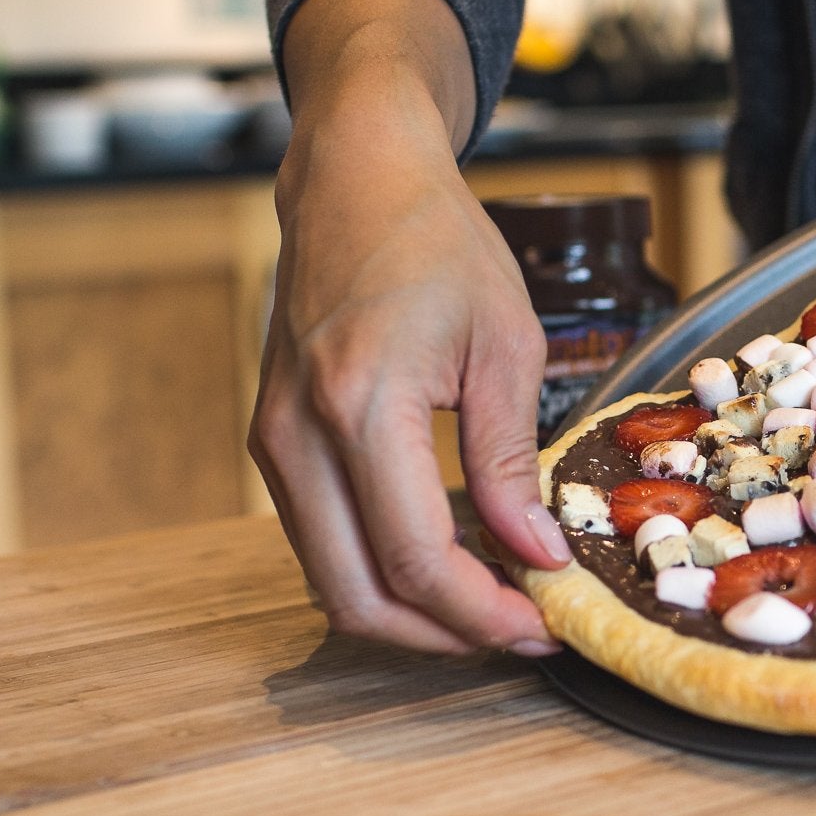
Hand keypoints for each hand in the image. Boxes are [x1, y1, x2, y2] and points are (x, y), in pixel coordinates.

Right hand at [252, 0, 568, 654]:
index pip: (415, 559)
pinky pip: (321, 542)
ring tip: (492, 601)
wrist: (354, 179)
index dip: (482, 612)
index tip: (542, 624)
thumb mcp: (505, 346)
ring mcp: (273, 441)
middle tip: (519, 629)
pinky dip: (381, 572)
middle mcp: (297, 434)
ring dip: (412, 612)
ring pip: (332, 582)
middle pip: (358, 596)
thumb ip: (512, 462)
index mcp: (360, 404)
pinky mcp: (273, 441)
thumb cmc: (435, 242)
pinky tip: (448, 560)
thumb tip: (536, 554)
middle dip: (444, 636)